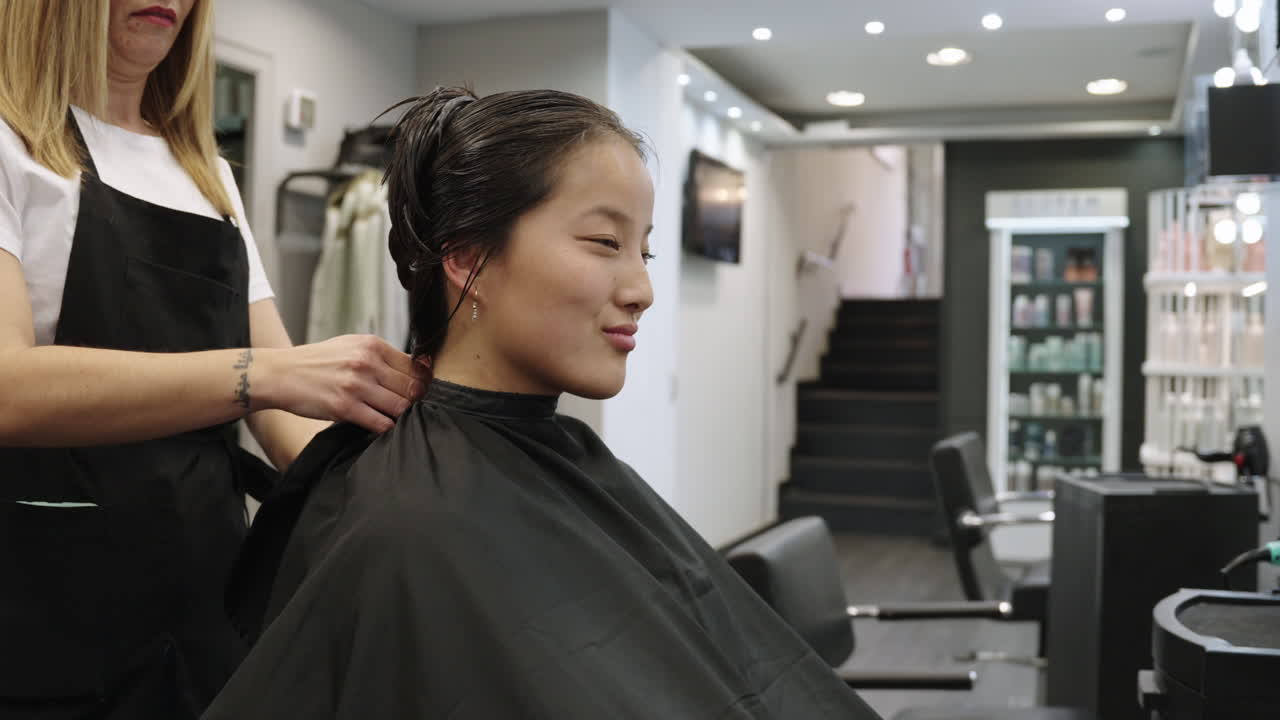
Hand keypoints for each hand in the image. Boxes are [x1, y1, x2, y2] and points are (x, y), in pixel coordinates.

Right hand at [259, 335, 426, 432]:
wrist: (280, 373)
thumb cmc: (318, 362)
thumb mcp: (351, 346)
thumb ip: (380, 356)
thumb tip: (415, 369)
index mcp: (372, 345)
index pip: (414, 366)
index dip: (421, 382)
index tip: (419, 392)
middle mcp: (366, 362)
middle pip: (412, 388)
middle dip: (414, 401)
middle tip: (409, 409)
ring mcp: (356, 385)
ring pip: (400, 407)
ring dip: (401, 416)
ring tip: (393, 417)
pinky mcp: (345, 407)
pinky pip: (381, 423)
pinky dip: (385, 427)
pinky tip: (379, 425)